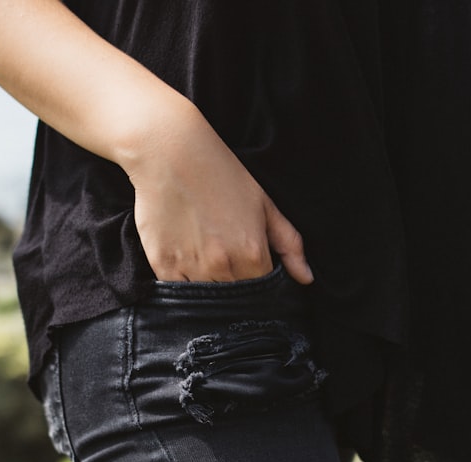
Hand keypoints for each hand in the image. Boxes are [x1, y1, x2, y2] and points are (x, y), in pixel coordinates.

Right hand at [125, 104, 312, 284]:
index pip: (262, 292)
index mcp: (252, 255)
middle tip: (227, 264)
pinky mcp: (163, 266)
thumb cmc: (221, 173)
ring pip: (206, 299)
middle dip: (235, 288)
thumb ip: (289, 245)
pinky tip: (185, 260)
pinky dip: (183, 285)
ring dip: (209, 288)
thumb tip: (307, 279)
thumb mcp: (265, 205)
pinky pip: (177, 292)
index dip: (260, 287)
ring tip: (206, 259)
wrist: (171, 152)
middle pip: (234, 299)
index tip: (252, 274)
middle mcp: (223, 267)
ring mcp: (191, 269)